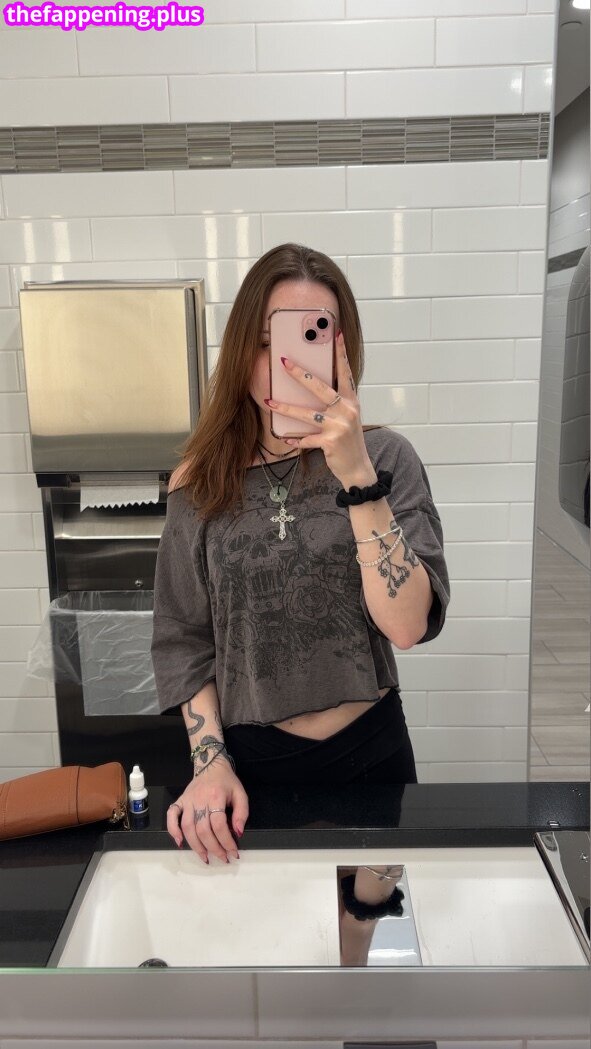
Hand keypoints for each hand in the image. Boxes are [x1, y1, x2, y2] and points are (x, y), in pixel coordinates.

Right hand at [166, 759, 248, 864]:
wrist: (211, 765)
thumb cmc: (226, 782)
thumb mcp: (240, 794)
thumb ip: (242, 813)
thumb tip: (238, 832)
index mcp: (216, 796)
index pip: (219, 824)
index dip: (226, 841)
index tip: (233, 852)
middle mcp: (199, 800)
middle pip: (203, 830)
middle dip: (213, 848)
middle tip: (222, 858)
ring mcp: (187, 800)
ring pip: (188, 827)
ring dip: (196, 846)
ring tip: (205, 857)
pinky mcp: (180, 801)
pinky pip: (171, 816)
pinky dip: (172, 830)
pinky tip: (179, 842)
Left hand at [264, 331, 376, 488]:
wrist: (358, 468)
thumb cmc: (348, 441)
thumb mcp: (347, 418)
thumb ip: (335, 403)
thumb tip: (312, 387)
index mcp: (351, 401)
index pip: (346, 372)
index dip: (341, 353)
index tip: (336, 334)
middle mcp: (347, 410)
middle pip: (320, 387)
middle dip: (300, 374)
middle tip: (284, 362)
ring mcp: (339, 426)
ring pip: (307, 414)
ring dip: (286, 408)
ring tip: (270, 402)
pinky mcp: (331, 442)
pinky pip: (307, 439)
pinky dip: (295, 439)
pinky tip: (286, 438)